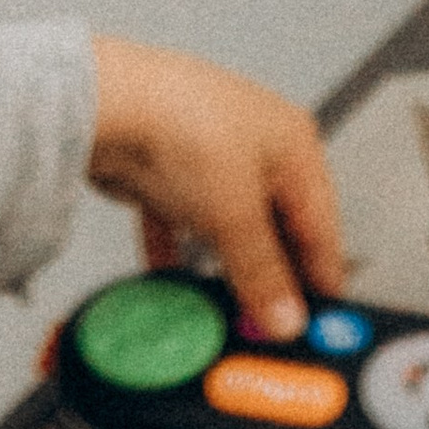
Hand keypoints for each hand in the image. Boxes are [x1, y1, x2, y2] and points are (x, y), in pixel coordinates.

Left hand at [89, 38, 342, 340]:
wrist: (105, 103)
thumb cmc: (182, 128)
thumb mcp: (236, 218)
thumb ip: (263, 276)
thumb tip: (285, 318)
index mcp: (294, 145)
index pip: (323, 227)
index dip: (321, 281)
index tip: (317, 324)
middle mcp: (258, 144)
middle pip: (277, 229)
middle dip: (271, 279)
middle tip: (268, 323)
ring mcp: (212, 153)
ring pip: (229, 227)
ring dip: (226, 268)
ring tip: (225, 308)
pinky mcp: (168, 167)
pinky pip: (182, 221)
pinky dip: (179, 251)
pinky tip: (174, 279)